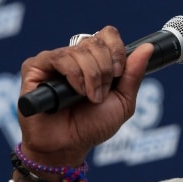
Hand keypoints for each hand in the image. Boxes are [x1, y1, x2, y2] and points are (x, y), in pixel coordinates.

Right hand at [17, 26, 153, 165]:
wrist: (69, 146)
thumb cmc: (93, 126)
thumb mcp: (123, 101)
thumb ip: (134, 74)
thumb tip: (147, 47)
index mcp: (94, 59)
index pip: (107, 35)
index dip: (116, 51)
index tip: (118, 74)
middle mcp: (74, 56)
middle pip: (96, 42)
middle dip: (105, 70)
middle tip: (101, 94)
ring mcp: (54, 60)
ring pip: (80, 51)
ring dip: (92, 76)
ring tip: (89, 97)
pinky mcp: (35, 67)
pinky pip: (59, 58)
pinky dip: (74, 75)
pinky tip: (76, 92)